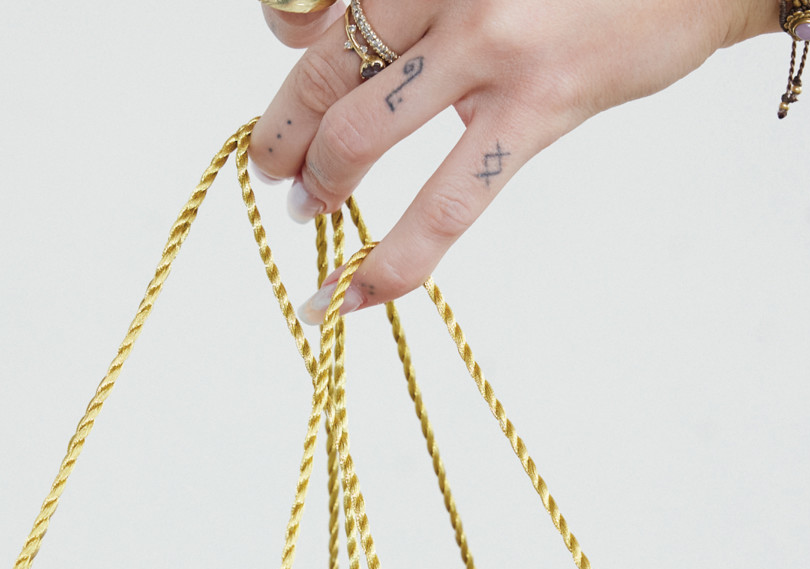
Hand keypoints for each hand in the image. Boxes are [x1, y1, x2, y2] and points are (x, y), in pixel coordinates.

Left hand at [251, 0, 772, 318]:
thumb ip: (423, 0)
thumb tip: (338, 39)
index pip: (320, 10)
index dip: (287, 52)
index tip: (292, 90)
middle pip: (326, 71)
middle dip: (284, 132)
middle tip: (274, 169)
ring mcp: (488, 46)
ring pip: (363, 134)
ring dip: (323, 184)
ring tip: (310, 212)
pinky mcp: (534, 109)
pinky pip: (446, 205)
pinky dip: (391, 263)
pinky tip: (352, 298)